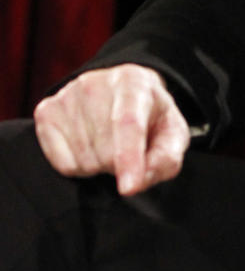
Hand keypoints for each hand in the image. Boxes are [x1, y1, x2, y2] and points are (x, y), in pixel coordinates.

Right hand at [33, 64, 189, 195]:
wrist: (124, 89)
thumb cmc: (150, 115)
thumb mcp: (171, 131)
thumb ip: (167, 157)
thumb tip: (143, 179)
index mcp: (134, 83)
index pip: (128, 124)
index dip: (129, 158)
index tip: (129, 187)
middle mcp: (97, 83)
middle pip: (105, 151)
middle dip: (119, 164)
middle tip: (128, 149)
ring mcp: (68, 96)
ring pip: (83, 161)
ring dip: (99, 166)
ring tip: (109, 143)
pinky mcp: (46, 111)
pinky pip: (61, 164)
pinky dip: (78, 165)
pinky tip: (89, 145)